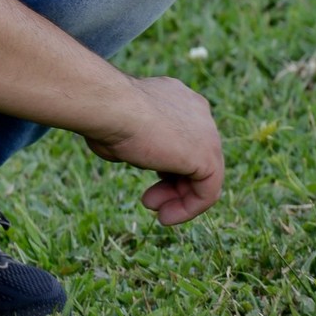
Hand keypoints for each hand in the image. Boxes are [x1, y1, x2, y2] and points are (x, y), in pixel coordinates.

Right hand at [85, 74, 223, 224]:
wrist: (111, 107)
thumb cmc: (106, 114)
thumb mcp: (122, 126)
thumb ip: (136, 138)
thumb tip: (129, 150)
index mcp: (177, 98)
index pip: (181, 139)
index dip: (164, 165)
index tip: (146, 182)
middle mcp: (197, 111)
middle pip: (193, 157)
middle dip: (171, 184)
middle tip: (149, 202)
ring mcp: (207, 132)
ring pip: (202, 175)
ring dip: (179, 198)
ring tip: (157, 212)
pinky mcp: (209, 156)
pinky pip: (207, 191)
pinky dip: (189, 208)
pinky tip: (166, 217)